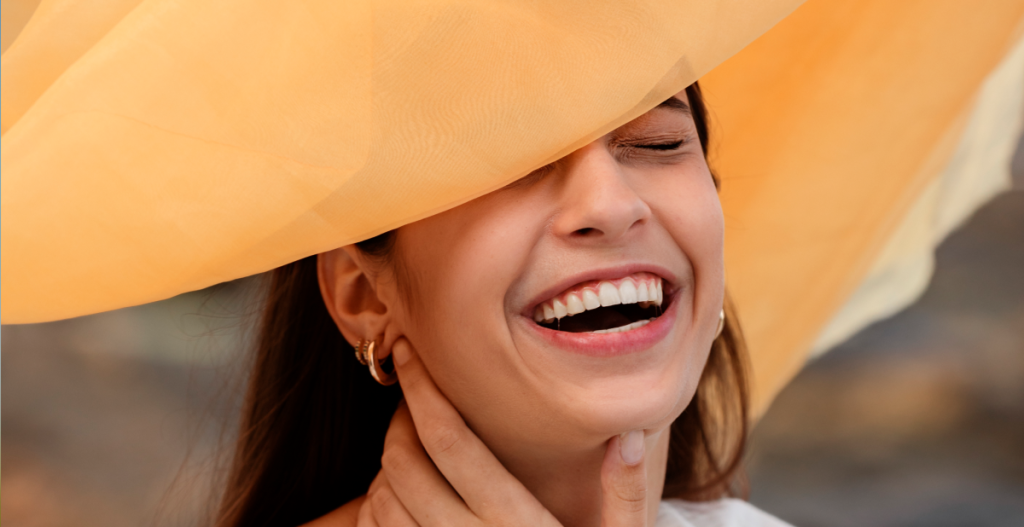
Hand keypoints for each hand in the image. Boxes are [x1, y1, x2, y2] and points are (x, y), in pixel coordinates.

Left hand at [357, 338, 650, 525]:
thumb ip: (629, 492)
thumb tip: (629, 433)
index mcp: (519, 523)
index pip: (452, 441)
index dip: (421, 389)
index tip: (408, 352)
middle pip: (403, 464)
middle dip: (396, 419)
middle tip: (413, 398)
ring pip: (380, 500)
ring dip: (384, 464)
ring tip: (411, 446)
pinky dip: (373, 506)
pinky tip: (399, 492)